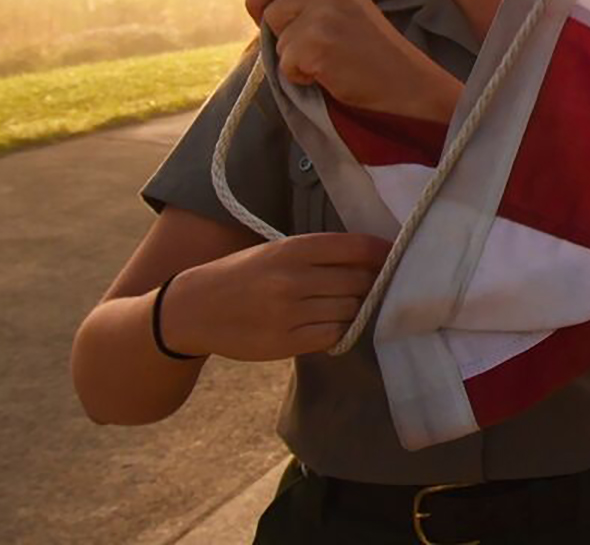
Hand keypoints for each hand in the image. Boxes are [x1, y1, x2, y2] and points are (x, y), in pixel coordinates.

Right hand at [160, 233, 393, 359]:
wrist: (193, 309)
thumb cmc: (243, 275)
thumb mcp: (275, 251)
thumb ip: (319, 253)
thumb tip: (373, 256)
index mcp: (292, 249)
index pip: (356, 247)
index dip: (384, 251)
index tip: (396, 254)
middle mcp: (293, 278)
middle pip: (360, 281)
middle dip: (374, 283)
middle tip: (379, 285)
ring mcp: (289, 312)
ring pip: (350, 309)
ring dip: (358, 308)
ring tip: (352, 305)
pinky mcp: (286, 342)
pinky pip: (333, 335)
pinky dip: (341, 330)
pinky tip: (334, 324)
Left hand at [245, 0, 462, 121]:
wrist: (406, 84)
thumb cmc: (373, 55)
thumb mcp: (344, 12)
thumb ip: (311, 3)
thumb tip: (264, 12)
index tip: (263, 19)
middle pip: (270, 10)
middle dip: (281, 37)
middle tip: (310, 53)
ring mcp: (323, 14)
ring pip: (276, 40)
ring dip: (294, 60)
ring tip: (330, 64)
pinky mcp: (317, 43)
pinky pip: (285, 65)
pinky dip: (301, 77)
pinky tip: (331, 76)